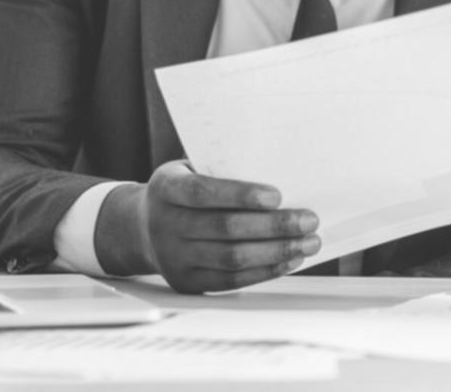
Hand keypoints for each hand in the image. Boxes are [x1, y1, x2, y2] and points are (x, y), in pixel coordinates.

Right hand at [100, 160, 320, 293]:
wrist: (141, 228)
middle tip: (309, 220)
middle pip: (224, 228)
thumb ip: (224, 168)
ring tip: (309, 242)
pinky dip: (264, 271)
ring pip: (231, 258)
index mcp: (165, 189)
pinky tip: (289, 260)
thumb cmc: (183, 191)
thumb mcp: (191, 169)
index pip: (202, 192)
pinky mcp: (186, 282)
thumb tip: (283, 169)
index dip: (240, 194)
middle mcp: (164, 224)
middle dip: (273, 226)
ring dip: (276, 251)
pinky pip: (230, 280)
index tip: (277, 195)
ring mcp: (173, 258)